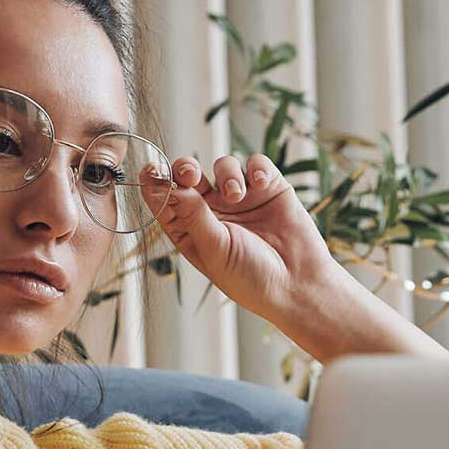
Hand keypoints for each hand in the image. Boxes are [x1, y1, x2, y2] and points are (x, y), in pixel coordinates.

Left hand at [140, 153, 337, 323]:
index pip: (166, 200)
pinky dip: (255, 168)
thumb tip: (170, 186)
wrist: (297, 284)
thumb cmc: (251, 278)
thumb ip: (193, 215)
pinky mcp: (269, 188)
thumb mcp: (216, 249)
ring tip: (236, 195)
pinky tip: (259, 184)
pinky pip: (256, 164)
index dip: (156, 183)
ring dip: (226, 174)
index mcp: (191, 230)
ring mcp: (241, 198)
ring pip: (223, 165)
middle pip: (190, 176)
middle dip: (186, 168)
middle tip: (191, 175)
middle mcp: (213, 211)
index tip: (150, 170)